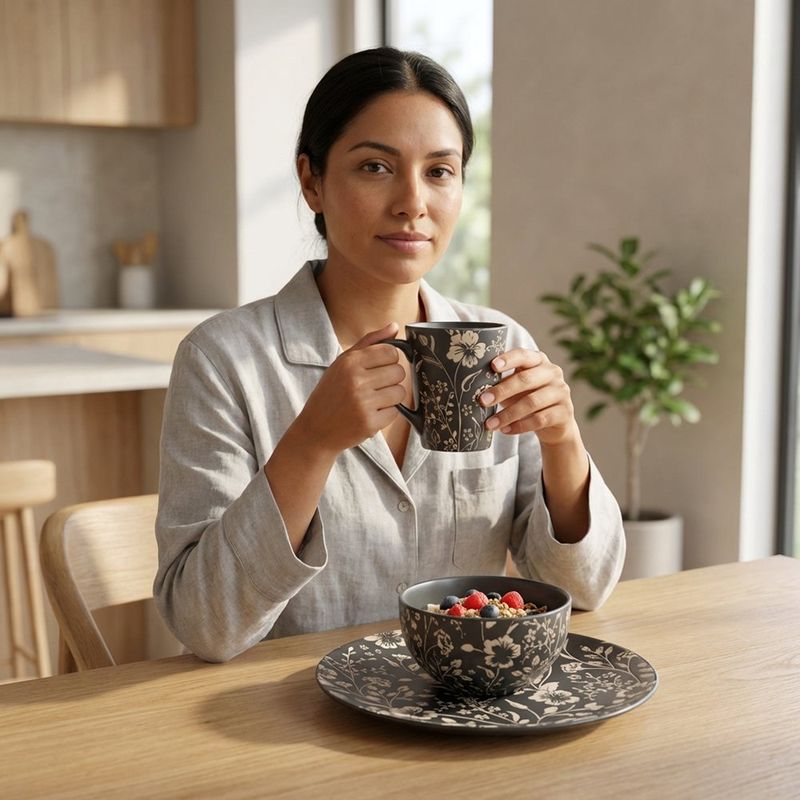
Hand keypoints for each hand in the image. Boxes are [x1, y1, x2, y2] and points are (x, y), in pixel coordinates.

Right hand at [292, 322, 405, 455]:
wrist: (314, 431)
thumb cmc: (330, 394)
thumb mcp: (342, 363)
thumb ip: (369, 343)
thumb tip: (394, 327)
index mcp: (349, 362)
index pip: (391, 352)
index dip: (389, 360)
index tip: (379, 369)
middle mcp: (356, 381)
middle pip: (399, 372)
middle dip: (391, 379)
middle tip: (375, 387)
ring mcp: (363, 403)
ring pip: (400, 392)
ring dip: (391, 397)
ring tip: (373, 401)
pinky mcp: (369, 423)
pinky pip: (395, 412)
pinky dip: (386, 414)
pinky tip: (370, 414)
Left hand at [479, 349, 579, 446]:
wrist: (555, 422)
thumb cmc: (527, 398)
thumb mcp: (515, 387)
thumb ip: (501, 381)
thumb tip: (472, 386)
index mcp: (539, 360)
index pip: (523, 355)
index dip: (508, 360)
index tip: (492, 366)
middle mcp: (553, 373)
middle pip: (526, 380)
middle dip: (502, 391)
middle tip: (482, 401)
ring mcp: (561, 392)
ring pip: (531, 402)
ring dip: (507, 414)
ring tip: (489, 424)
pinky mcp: (564, 412)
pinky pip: (539, 420)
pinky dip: (519, 426)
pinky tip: (505, 430)